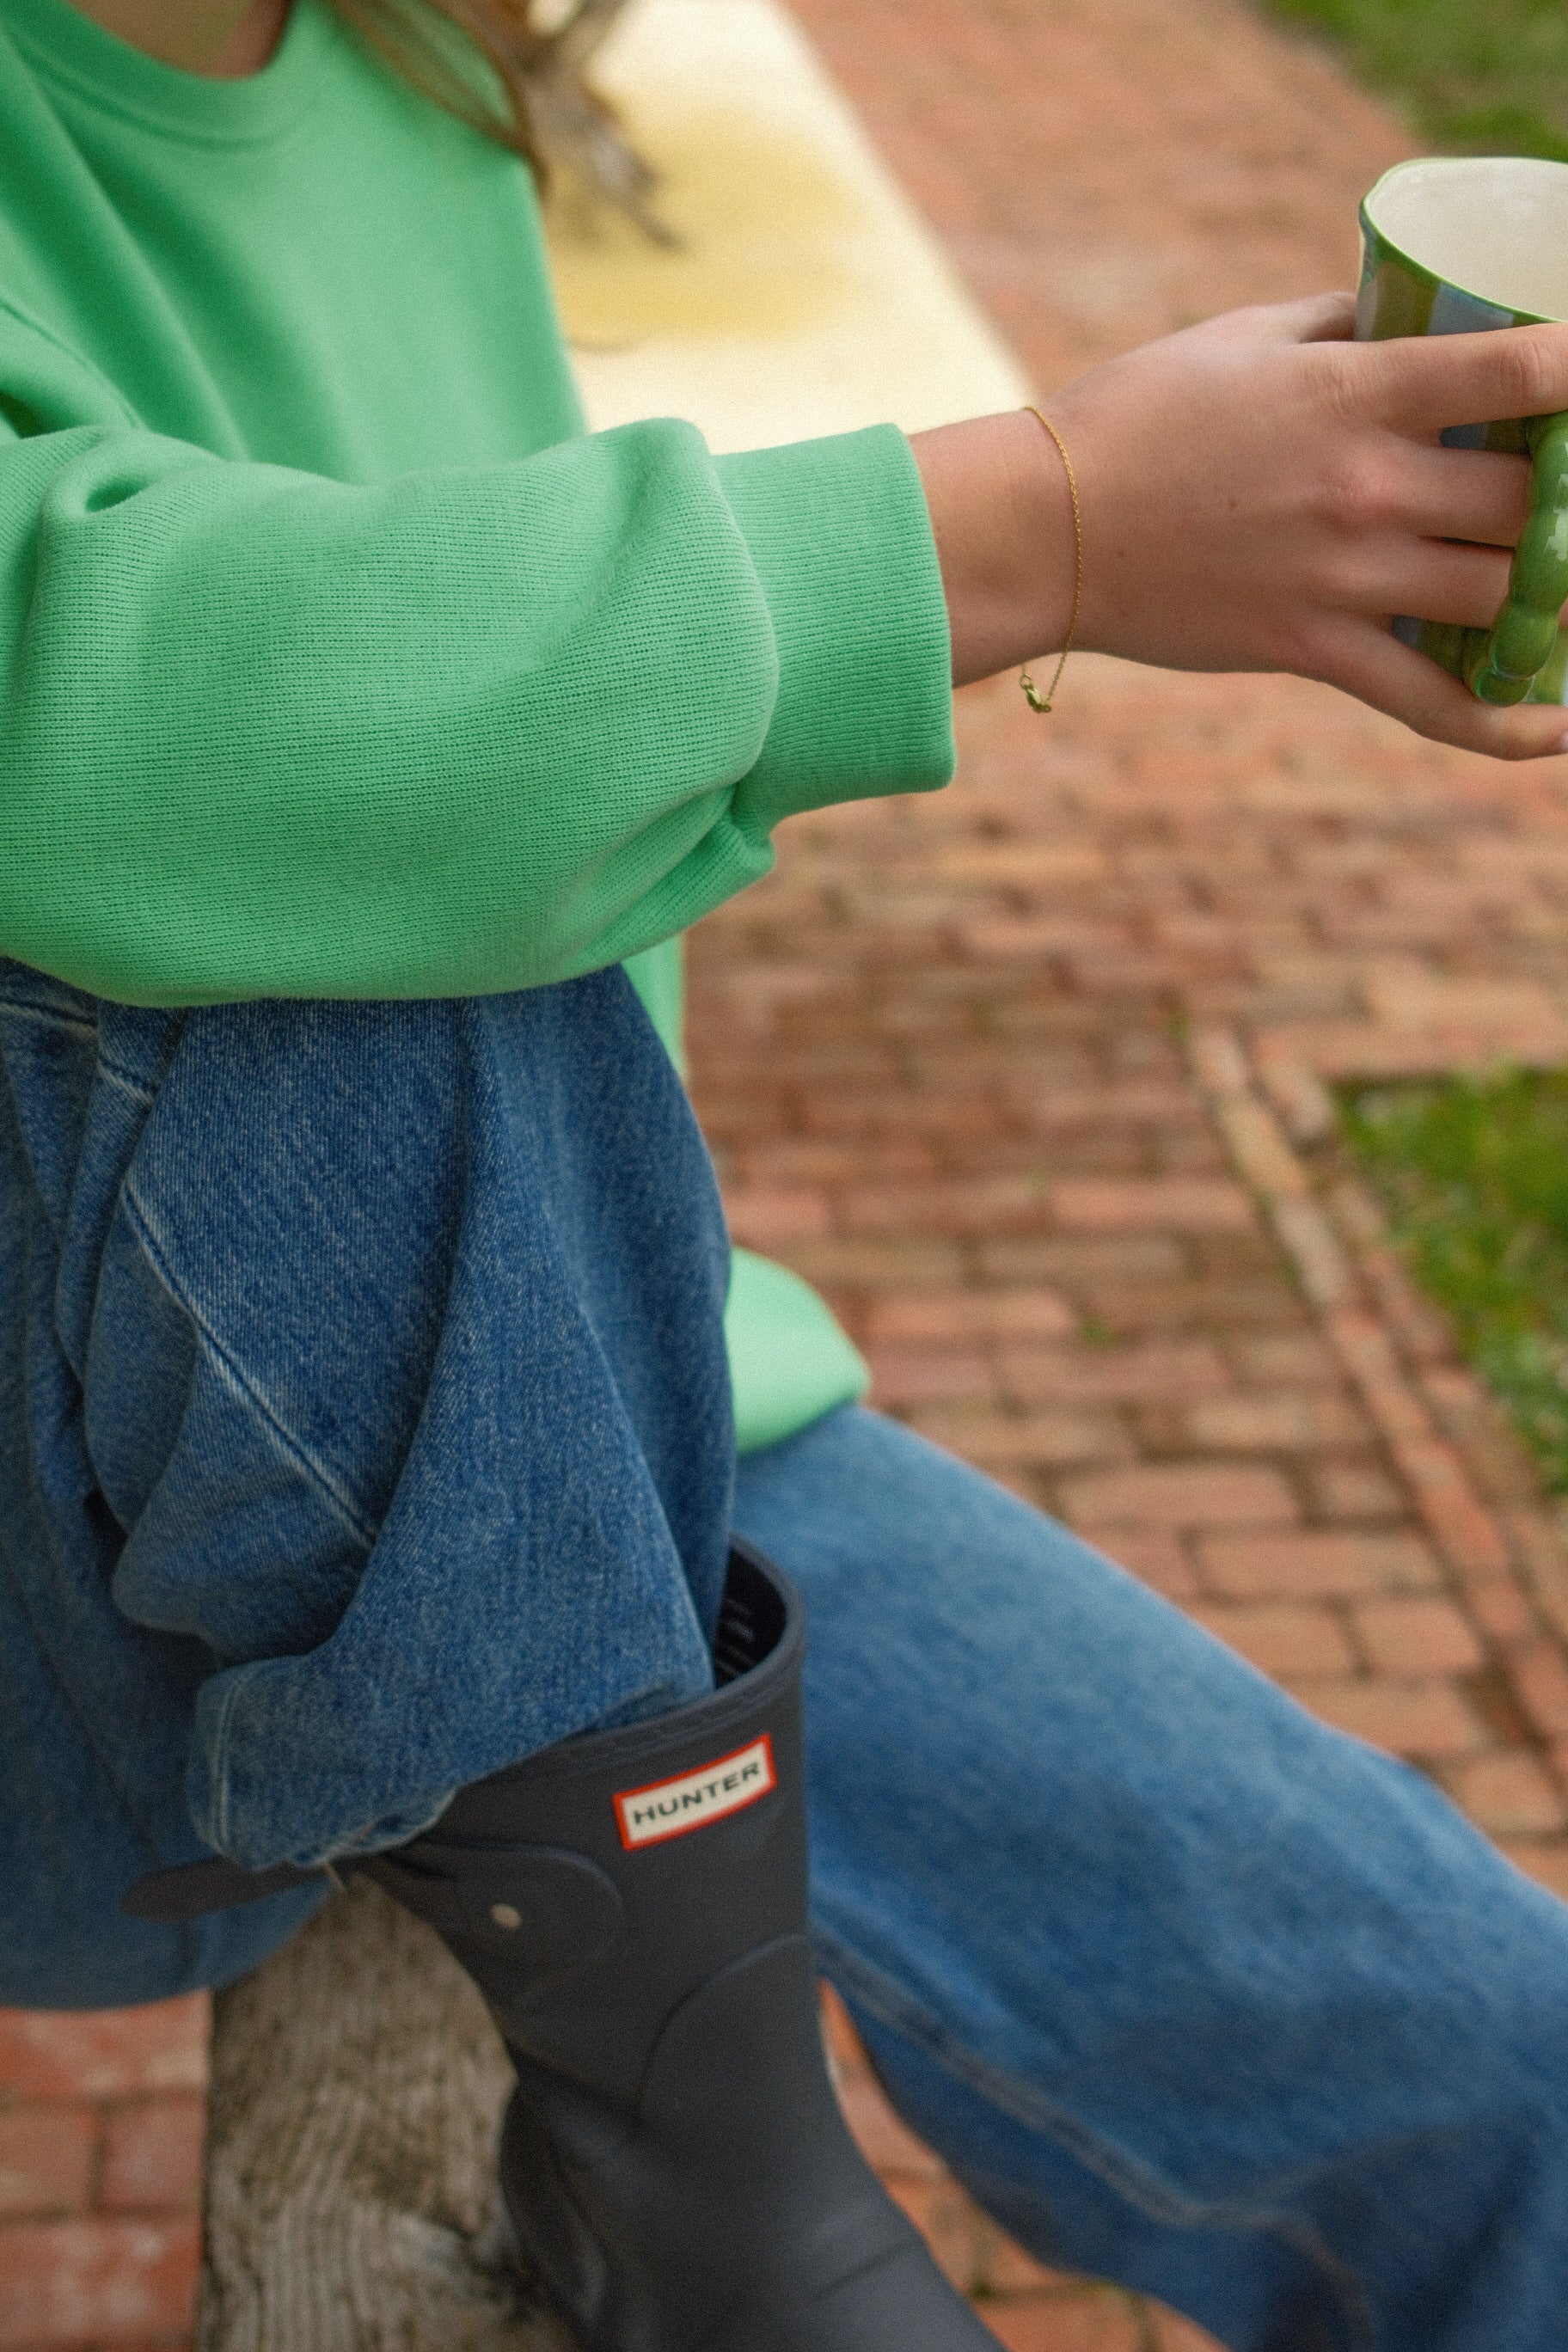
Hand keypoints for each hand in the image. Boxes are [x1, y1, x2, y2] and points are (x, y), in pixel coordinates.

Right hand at [910, 295, 1567, 759]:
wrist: (1047, 526)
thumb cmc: (1139, 414)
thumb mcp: (1247, 335)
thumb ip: (1348, 326)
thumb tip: (1419, 315)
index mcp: (1357, 392)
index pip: (1521, 371)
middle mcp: (1365, 488)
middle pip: (1531, 503)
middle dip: (1564, 502)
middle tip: (1554, 499)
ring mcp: (1342, 579)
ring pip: (1505, 600)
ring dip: (1547, 595)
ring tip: (1554, 586)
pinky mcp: (1311, 651)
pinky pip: (1432, 703)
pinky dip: (1506, 725)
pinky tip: (1561, 727)